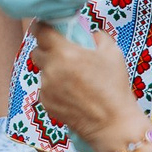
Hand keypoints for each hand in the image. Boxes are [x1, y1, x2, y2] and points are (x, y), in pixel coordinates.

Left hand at [28, 22, 150, 149]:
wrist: (113, 124)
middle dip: (47, 50)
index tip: (46, 27)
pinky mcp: (45, 103)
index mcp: (64, 52)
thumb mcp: (113, 53)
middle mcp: (51, 69)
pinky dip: (54, 88)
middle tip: (63, 54)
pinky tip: (72, 94)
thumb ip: (99, 36)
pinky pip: (45, 89)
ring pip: (42, 71)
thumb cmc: (114, 87)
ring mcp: (46, 87)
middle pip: (37, 51)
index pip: (40, 32)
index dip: (41, 27)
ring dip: (52, 70)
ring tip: (72, 79)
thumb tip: (90, 33)